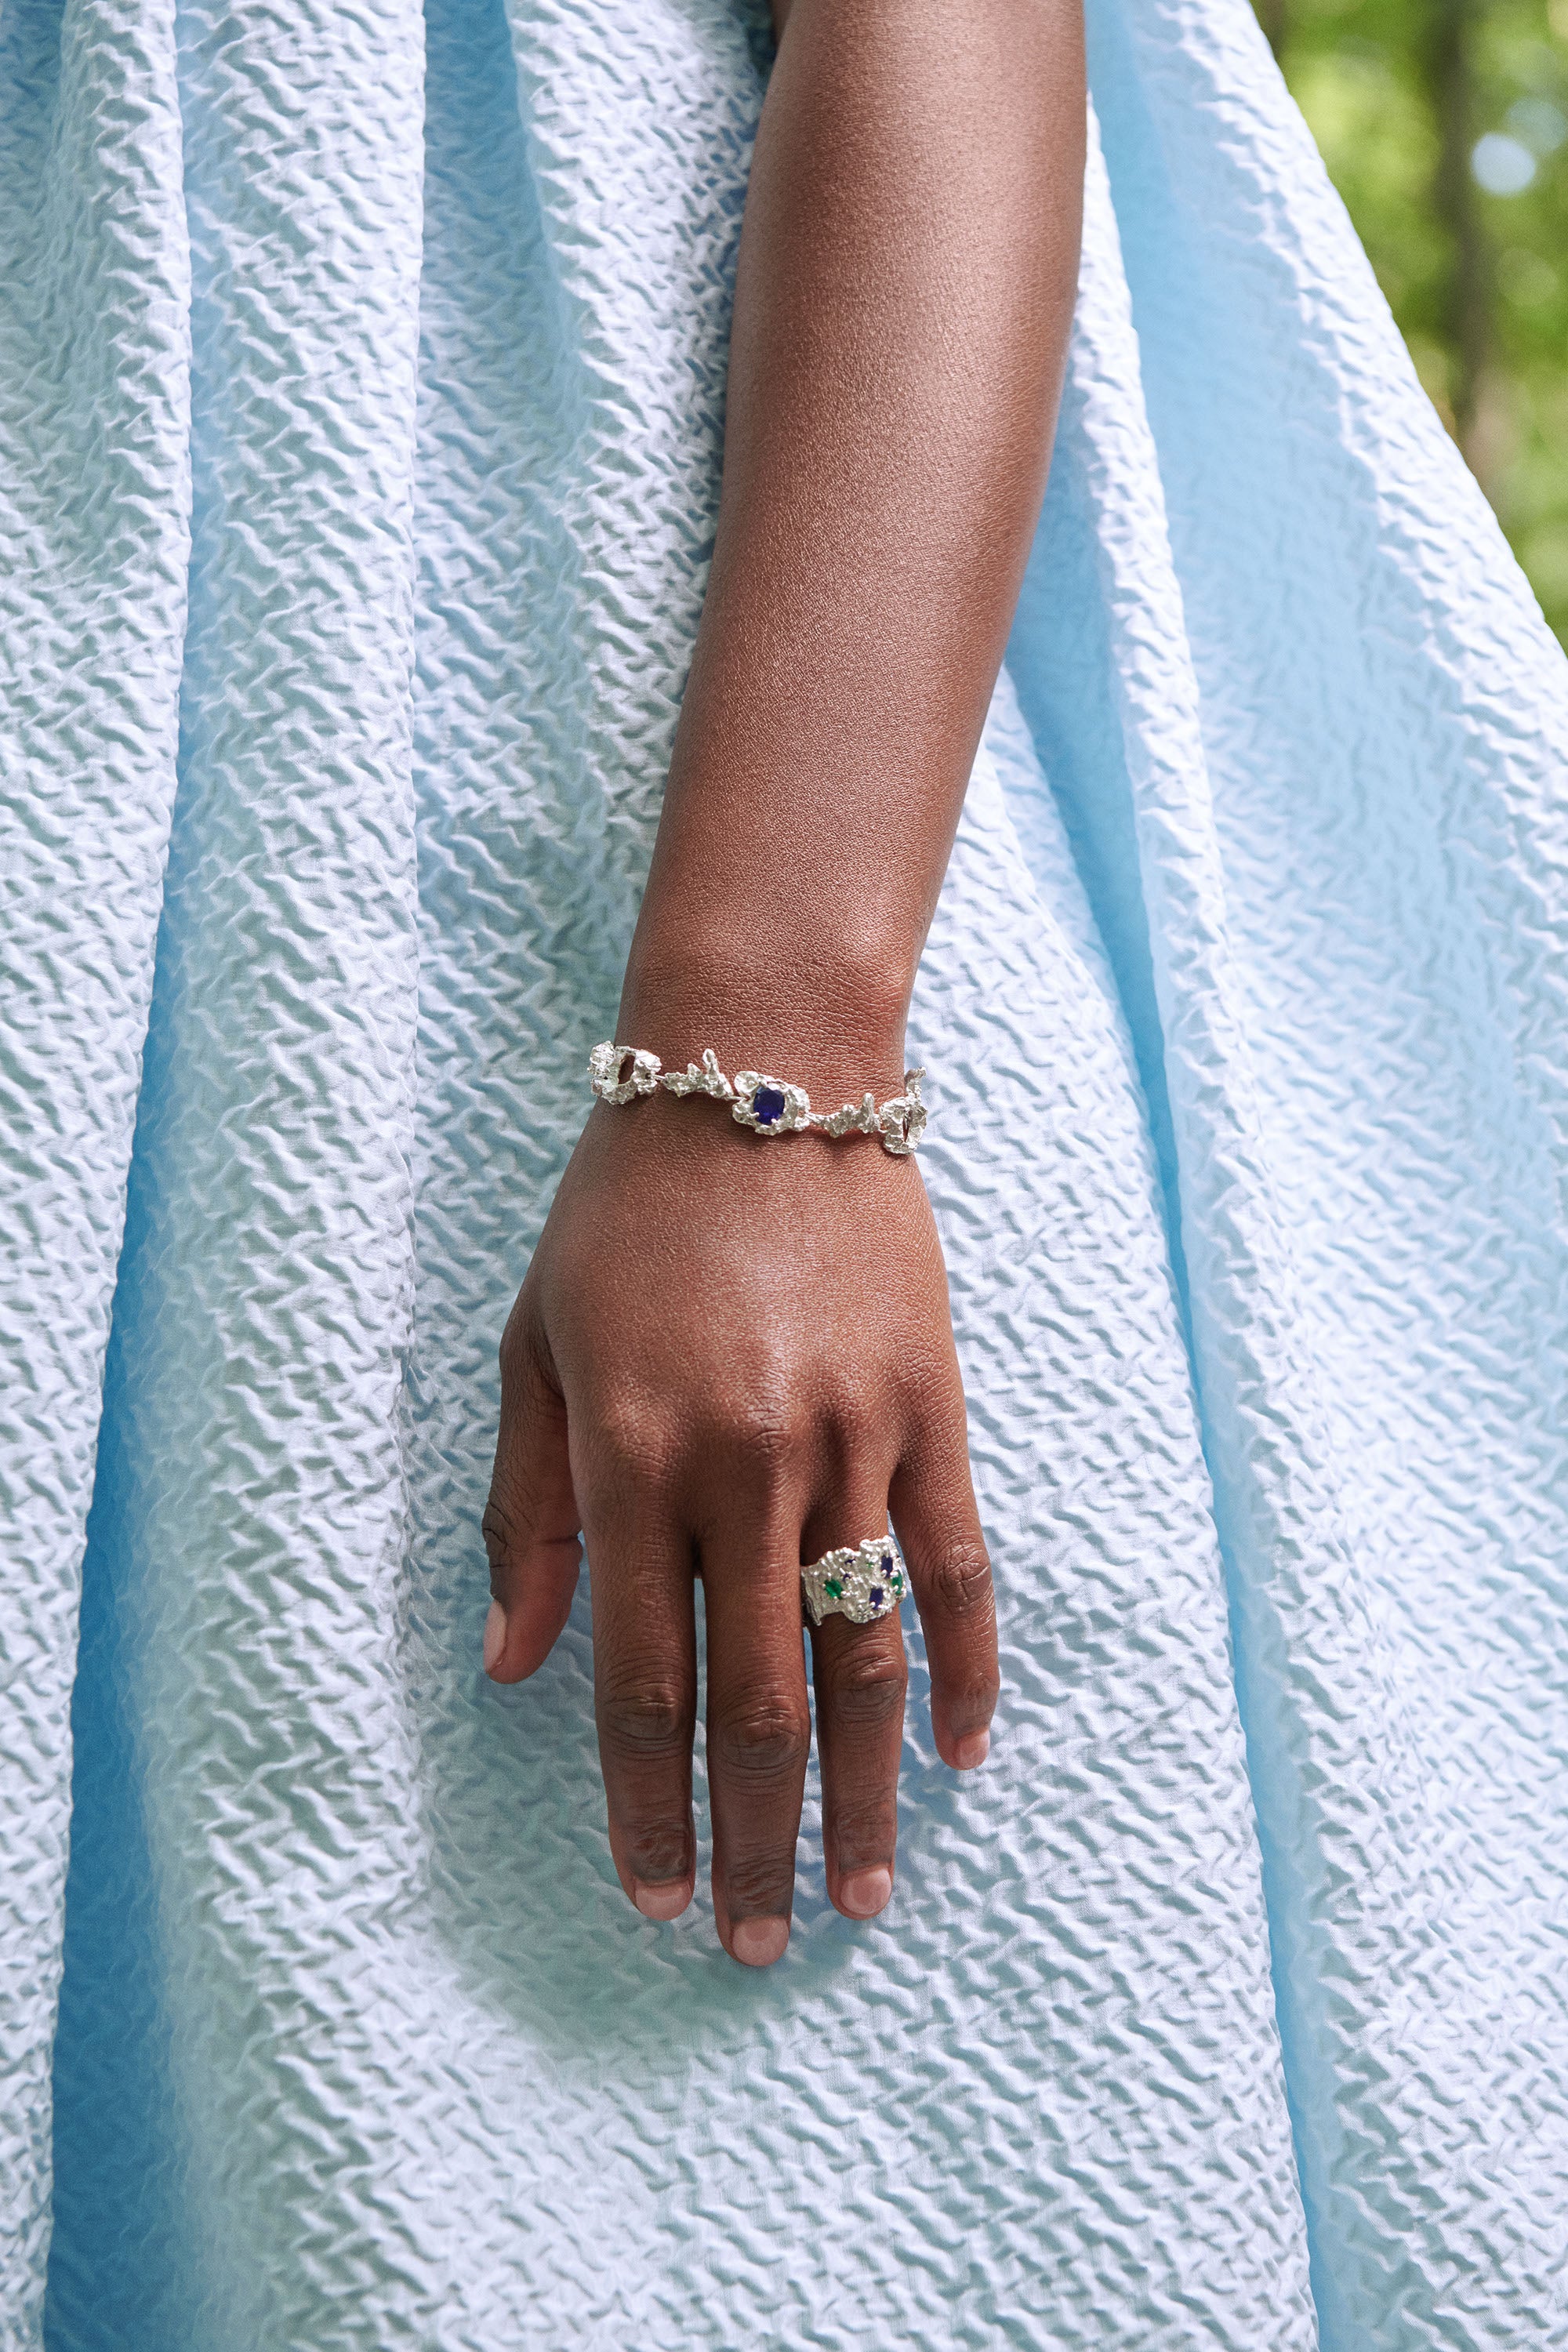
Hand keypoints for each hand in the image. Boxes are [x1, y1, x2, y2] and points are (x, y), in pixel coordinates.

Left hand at [481, 1083, 996, 1967]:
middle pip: (759, 1701)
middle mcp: (746, 1468)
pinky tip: (962, 1752)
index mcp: (632, 1459)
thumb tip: (511, 1667)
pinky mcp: (931, 1408)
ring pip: (867, 1658)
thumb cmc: (624, 1212)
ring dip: (866, 1795)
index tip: (654, 1894)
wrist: (762, 1073)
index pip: (638, 1678)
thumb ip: (523, 1513)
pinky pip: (956, 1567)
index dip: (643, 1801)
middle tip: (758, 1943)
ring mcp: (852, 1441)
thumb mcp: (534, 1349)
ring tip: (862, 1893)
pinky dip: (967, 1668)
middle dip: (754, 1837)